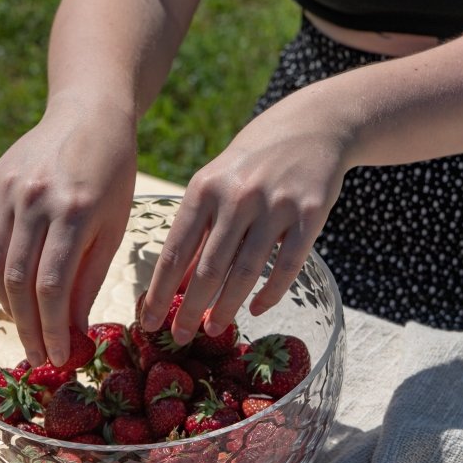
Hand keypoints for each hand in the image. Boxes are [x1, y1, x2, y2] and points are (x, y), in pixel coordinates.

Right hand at [0, 94, 136, 365]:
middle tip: (36, 356)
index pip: (52, 286)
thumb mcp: (114, 228)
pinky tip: (10, 290)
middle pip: (18, 281)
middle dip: (27, 327)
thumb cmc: (112, 176)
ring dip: (7, 304)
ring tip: (24, 328)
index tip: (57, 358)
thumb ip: (91, 279)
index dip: (51, 329)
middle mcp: (34, 200)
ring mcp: (7, 189)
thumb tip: (74, 331)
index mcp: (74, 212)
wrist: (87, 113)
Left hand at [139, 85, 350, 343]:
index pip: (175, 250)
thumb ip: (199, 226)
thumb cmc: (254, 159)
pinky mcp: (309, 215)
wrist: (314, 124)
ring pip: (245, 271)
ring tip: (214, 329)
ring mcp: (274, 206)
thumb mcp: (217, 180)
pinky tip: (257, 310)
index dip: (159, 291)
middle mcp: (237, 196)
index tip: (148, 321)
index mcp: (205, 188)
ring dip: (227, 307)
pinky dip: (270, 293)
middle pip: (208, 268)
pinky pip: (287, 266)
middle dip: (190, 309)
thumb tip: (175, 282)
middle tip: (180, 338)